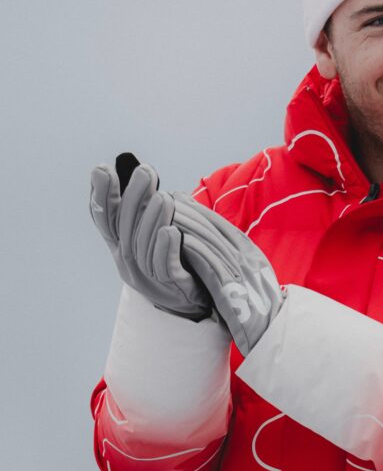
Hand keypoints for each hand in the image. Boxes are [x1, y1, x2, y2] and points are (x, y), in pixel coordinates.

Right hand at [89, 153, 212, 320]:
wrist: (191, 301)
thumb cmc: (173, 259)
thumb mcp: (155, 233)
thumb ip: (148, 208)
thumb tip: (144, 172)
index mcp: (122, 246)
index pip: (107, 220)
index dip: (102, 196)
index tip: (102, 169)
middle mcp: (128, 262)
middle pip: (126, 228)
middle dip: (133, 198)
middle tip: (145, 171)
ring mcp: (147, 277)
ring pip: (143, 246)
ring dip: (152, 220)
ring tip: (163, 197)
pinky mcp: (170, 286)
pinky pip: (164, 267)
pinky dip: (165, 249)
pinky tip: (170, 231)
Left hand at [167, 193, 282, 354]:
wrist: (276, 333)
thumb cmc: (262, 312)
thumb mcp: (252, 280)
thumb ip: (235, 263)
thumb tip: (213, 248)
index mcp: (251, 254)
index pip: (221, 226)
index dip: (198, 211)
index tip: (178, 201)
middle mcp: (247, 257)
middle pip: (213, 227)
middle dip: (186, 211)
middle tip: (162, 198)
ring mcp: (240, 269)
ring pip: (207, 239)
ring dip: (182, 223)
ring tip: (161, 213)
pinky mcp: (231, 284)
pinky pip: (206, 259)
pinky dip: (189, 244)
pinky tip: (172, 237)